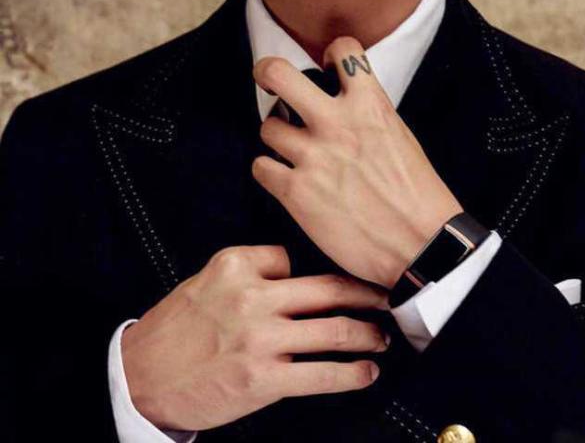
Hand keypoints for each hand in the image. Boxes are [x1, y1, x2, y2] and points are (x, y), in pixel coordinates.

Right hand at [121, 244, 388, 432]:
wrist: (141, 377)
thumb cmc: (175, 330)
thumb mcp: (208, 278)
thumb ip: (250, 268)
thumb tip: (292, 269)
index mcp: (237, 265)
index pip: (293, 259)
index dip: (320, 272)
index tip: (348, 279)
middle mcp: (252, 297)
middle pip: (327, 290)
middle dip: (366, 295)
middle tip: (387, 297)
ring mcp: (260, 339)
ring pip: (333, 331)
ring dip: (367, 334)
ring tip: (382, 337)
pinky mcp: (263, 380)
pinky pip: (320, 374)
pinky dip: (351, 374)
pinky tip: (366, 373)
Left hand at [252, 37, 462, 287]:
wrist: (422, 246)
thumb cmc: (417, 195)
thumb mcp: (400, 135)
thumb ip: (368, 112)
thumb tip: (345, 102)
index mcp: (370, 104)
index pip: (342, 49)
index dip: (331, 55)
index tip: (327, 67)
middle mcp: (336, 123)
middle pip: (279, 74)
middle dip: (267, 72)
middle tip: (268, 79)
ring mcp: (313, 156)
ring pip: (268, 127)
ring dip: (277, 138)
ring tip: (292, 150)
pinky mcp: (296, 192)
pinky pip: (261, 167)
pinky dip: (270, 172)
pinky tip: (286, 180)